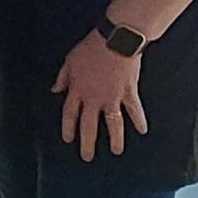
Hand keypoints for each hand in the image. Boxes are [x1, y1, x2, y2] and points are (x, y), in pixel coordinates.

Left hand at [53, 32, 146, 161]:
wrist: (115, 41)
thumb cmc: (91, 47)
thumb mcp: (70, 60)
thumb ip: (63, 78)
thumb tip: (55, 90)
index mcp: (78, 90)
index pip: (70, 114)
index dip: (68, 128)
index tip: (68, 139)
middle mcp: (94, 98)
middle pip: (89, 125)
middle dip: (88, 143)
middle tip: (87, 157)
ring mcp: (112, 97)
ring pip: (113, 123)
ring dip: (115, 139)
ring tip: (116, 151)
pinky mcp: (128, 92)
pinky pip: (134, 110)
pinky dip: (139, 120)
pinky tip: (143, 130)